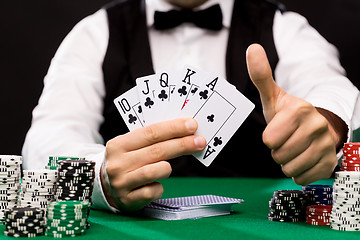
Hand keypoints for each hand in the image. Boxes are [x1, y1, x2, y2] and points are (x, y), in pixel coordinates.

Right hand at [101, 118, 205, 210]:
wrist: (104, 187)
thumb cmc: (126, 162)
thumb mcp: (130, 146)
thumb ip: (150, 139)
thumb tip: (183, 131)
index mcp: (118, 144)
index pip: (150, 132)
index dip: (173, 128)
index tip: (192, 125)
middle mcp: (118, 163)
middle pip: (157, 151)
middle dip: (182, 144)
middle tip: (200, 141)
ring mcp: (122, 183)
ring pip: (156, 170)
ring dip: (167, 168)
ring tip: (166, 167)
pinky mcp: (128, 200)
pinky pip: (154, 191)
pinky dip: (159, 187)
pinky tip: (154, 184)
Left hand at [246, 43, 337, 184]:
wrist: (319, 127)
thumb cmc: (290, 114)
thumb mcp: (274, 97)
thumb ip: (261, 76)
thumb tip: (252, 48)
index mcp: (299, 110)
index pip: (269, 139)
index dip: (269, 137)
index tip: (277, 130)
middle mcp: (316, 127)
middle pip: (278, 155)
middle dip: (278, 150)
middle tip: (286, 139)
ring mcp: (325, 146)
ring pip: (289, 168)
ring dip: (287, 161)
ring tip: (294, 148)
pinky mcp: (329, 164)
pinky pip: (302, 178)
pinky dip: (299, 171)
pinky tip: (303, 158)